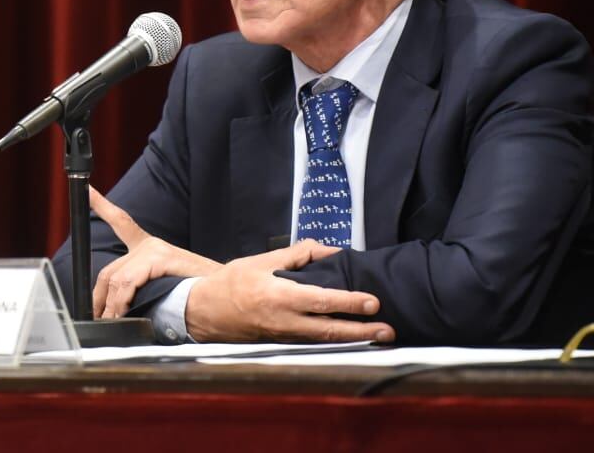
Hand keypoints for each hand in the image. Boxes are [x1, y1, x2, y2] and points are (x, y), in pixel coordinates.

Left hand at [89, 186, 222, 318]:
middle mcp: (149, 245)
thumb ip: (141, 290)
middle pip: (109, 271)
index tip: (88, 191)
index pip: (121, 222)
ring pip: (115, 278)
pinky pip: (127, 282)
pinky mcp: (158, 257)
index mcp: (150, 248)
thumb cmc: (196, 293)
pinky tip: (120, 313)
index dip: (102, 205)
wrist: (223, 291)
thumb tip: (117, 311)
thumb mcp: (163, 288)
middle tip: (98, 317)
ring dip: (110, 306)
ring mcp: (153, 249)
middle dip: (98, 298)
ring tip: (111, 322)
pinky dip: (120, 301)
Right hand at [184, 240, 395, 343]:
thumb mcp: (263, 260)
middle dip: (362, 331)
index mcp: (279, 296)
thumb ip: (299, 254)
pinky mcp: (284, 342)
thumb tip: (330, 250)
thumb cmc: (232, 282)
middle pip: (330, 330)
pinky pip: (315, 342)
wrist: (205, 312)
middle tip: (388, 330)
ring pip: (326, 340)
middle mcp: (285, 320)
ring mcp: (285, 336)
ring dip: (354, 339)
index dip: (349, 302)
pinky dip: (336, 341)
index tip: (372, 302)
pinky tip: (353, 337)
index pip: (322, 301)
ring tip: (379, 335)